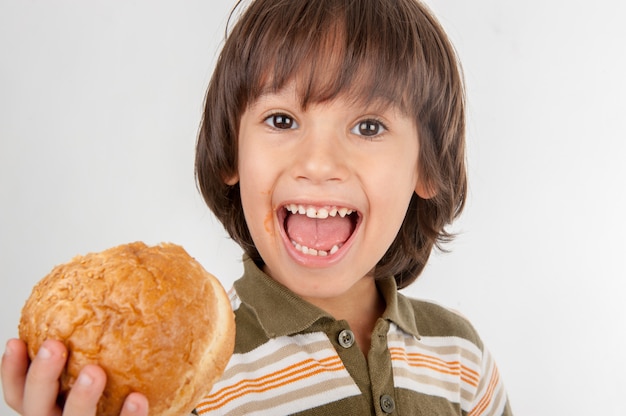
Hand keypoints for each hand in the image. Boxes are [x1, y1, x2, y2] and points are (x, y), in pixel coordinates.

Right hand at [2, 339, 148, 415]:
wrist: (140, 406)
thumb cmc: (118, 386)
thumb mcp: (95, 363)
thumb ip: (87, 342)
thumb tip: (100, 289)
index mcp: (50, 405)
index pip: (19, 393)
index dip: (11, 371)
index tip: (16, 341)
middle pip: (37, 407)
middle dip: (41, 376)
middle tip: (54, 346)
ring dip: (81, 398)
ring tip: (95, 372)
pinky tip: (137, 397)